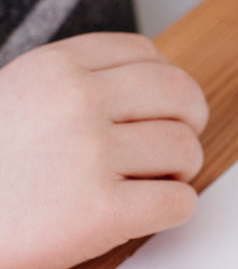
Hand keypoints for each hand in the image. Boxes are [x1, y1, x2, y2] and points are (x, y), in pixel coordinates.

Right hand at [0, 33, 207, 268]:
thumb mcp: (18, 94)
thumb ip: (75, 83)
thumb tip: (151, 86)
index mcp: (57, 66)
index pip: (147, 54)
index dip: (165, 86)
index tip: (159, 110)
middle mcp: (78, 100)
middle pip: (180, 94)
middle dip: (188, 123)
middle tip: (173, 151)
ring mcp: (91, 154)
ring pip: (185, 149)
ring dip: (180, 171)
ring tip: (149, 184)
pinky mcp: (103, 211)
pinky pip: (179, 202)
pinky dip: (173, 210)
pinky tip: (143, 213)